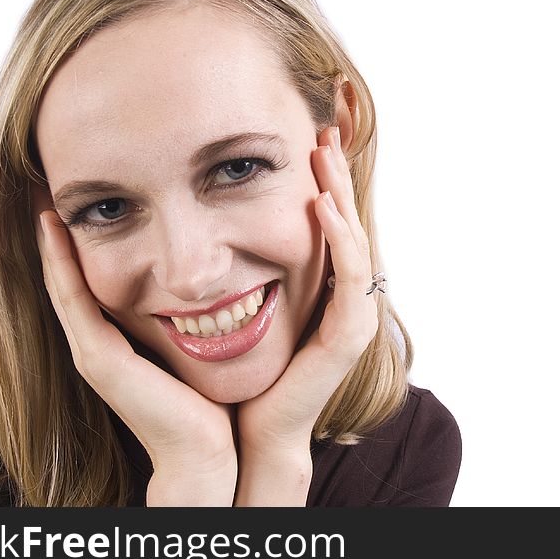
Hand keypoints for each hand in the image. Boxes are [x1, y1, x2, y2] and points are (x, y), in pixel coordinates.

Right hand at [32, 185, 236, 505]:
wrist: (206, 450)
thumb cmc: (211, 399)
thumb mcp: (200, 342)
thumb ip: (195, 312)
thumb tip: (217, 274)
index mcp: (118, 340)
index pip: (91, 278)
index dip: (79, 241)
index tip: (81, 197)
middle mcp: (96, 343)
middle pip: (67, 276)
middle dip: (59, 234)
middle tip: (50, 185)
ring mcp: (91, 352)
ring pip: (61, 282)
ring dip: (50, 240)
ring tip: (43, 194)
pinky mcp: (97, 360)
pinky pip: (72, 299)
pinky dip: (59, 263)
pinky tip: (51, 226)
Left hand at [234, 126, 378, 503]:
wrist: (243, 428)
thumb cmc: (235, 369)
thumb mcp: (236, 300)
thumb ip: (236, 264)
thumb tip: (204, 220)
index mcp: (323, 289)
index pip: (330, 224)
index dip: (322, 181)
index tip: (303, 139)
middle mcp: (345, 297)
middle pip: (346, 223)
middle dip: (336, 175)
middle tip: (323, 129)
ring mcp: (353, 315)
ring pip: (354, 240)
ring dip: (341, 194)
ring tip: (324, 152)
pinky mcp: (349, 334)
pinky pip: (351, 276)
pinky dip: (339, 238)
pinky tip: (320, 204)